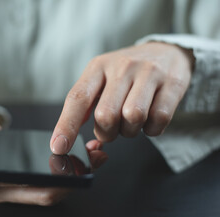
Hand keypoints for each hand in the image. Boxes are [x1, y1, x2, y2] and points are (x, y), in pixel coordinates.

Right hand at [0, 103, 106, 205]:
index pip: (19, 187)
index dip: (49, 180)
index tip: (72, 166)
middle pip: (41, 194)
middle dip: (71, 180)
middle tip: (94, 159)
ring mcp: (9, 186)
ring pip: (47, 189)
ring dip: (73, 177)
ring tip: (94, 156)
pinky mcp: (19, 178)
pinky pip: (45, 180)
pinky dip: (66, 171)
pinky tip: (81, 156)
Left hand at [51, 42, 193, 154]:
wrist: (165, 52)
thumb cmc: (126, 73)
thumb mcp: (101, 80)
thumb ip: (85, 107)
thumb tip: (68, 140)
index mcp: (97, 67)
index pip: (77, 98)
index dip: (66, 126)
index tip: (59, 147)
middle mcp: (122, 67)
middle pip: (106, 115)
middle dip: (106, 132)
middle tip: (112, 128)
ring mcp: (149, 73)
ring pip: (133, 118)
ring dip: (130, 131)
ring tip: (131, 121)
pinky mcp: (173, 84)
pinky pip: (159, 119)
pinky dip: (152, 129)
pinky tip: (149, 119)